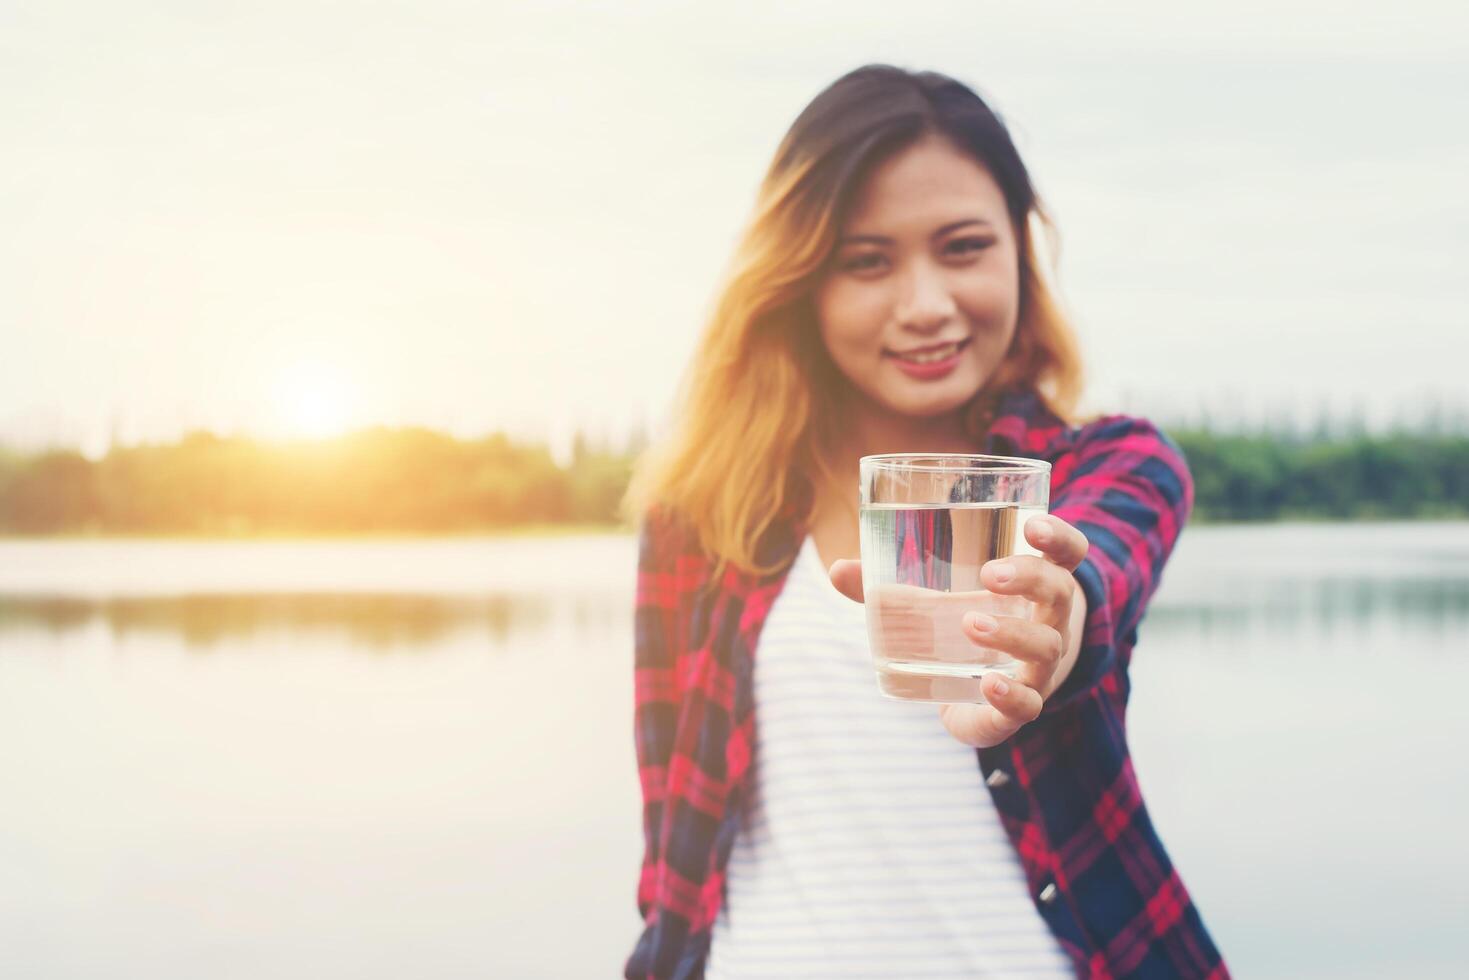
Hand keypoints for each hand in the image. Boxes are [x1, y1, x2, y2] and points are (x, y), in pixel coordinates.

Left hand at [829, 513, 1089, 747]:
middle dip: (1029, 577)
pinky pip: (1029, 704)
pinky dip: (1010, 696)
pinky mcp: (1021, 706)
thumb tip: (838, 570)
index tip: (1034, 525)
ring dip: (1011, 632)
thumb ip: (891, 587)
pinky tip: (988, 684)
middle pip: (1058, 591)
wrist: (993, 692)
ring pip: (1045, 646)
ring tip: (970, 623)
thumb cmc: (967, 626)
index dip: (1058, 538)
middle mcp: (1049, 622)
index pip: (1067, 554)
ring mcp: (1041, 667)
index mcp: (1036, 586)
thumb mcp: (938, 601)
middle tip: (989, 574)